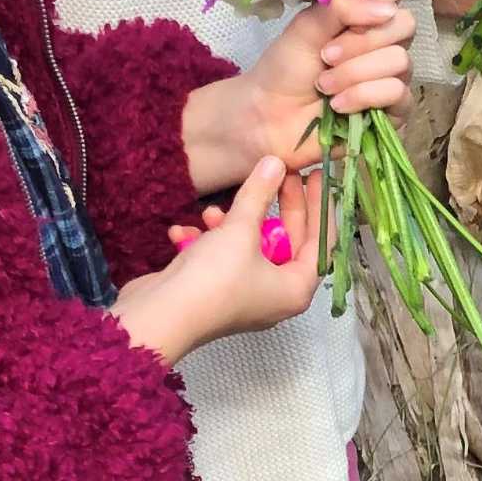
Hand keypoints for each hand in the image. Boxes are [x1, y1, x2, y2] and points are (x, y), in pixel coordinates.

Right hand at [116, 158, 320, 364]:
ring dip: (230, 225)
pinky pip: (219, 260)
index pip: (321, 242)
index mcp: (296, 288)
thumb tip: (275, 163)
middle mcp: (275, 296)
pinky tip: (182, 233)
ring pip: (247, 248)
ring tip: (211, 211)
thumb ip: (259, 194)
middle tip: (277, 173)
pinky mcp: (215, 292)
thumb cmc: (213, 279)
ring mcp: (244, 295)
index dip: (319, 207)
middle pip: (285, 241)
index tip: (315, 177)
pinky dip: (204, 244)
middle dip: (277, 207)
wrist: (160, 317)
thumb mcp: (240, 230)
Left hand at [185, 0, 415, 191]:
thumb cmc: (286, 68)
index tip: (346, 17)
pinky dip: (363, 96)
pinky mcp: (395, 111)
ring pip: (400, 60)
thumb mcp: (306, 27)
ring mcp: (393, 76)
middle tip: (326, 56)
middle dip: (360, 42)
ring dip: (355, 73)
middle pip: (405, 23)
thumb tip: (388, 10)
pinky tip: (339, 105)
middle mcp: (385, 42)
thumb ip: (342, 6)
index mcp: (364, 14)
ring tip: (324, 86)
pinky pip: (398, 93)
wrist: (271, 116)